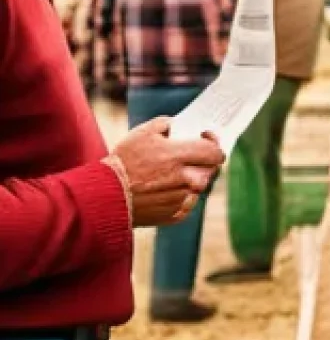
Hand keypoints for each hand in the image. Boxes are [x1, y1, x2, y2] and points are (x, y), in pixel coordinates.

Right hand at [110, 117, 224, 227]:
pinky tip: (168, 189)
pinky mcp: (176, 215)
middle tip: (195, 155)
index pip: (215, 152)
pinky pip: (189, 202)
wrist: (105, 197)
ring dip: (194, 178)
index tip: (206, 137)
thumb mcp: (142, 133)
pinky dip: (183, 195)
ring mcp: (182, 199)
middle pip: (212, 169)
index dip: (214, 143)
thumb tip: (179, 124)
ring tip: (177, 172)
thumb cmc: (123, 163)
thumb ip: (166, 124)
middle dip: (206, 160)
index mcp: (179, 157)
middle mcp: (185, 179)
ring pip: (200, 186)